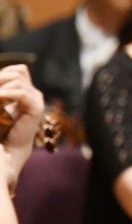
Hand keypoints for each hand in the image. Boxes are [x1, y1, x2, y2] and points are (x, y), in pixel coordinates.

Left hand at [0, 65, 44, 187]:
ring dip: (1, 86)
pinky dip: (6, 94)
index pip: (17, 70)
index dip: (2, 73)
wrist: (5, 153)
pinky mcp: (36, 108)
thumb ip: (0, 94)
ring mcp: (35, 100)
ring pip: (18, 79)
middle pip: (18, 71)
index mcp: (23, 92)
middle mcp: (32, 94)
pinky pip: (21, 92)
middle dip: (0, 78)